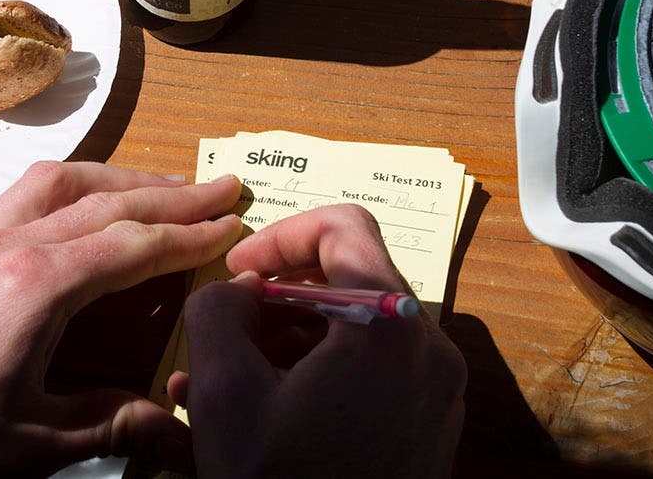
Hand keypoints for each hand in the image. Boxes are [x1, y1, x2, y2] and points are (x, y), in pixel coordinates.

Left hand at [0, 161, 242, 477]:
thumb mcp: (29, 444)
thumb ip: (110, 425)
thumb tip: (179, 433)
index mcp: (37, 290)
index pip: (134, 246)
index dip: (190, 236)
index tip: (233, 225)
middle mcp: (13, 245)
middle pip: (110, 202)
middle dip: (175, 194)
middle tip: (225, 186)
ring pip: (67, 181)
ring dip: (126, 178)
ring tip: (169, 186)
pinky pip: (29, 189)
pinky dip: (77, 180)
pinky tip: (92, 193)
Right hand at [168, 204, 465, 477]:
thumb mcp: (223, 391)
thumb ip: (216, 312)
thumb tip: (235, 292)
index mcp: (389, 326)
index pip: (344, 227)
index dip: (281, 235)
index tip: (236, 271)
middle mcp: (429, 349)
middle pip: (349, 280)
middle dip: (275, 298)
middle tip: (224, 334)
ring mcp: (437, 390)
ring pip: (356, 328)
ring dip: (287, 339)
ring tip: (221, 382)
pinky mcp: (429, 425)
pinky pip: (372, 371)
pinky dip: (318, 372)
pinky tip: (260, 411)